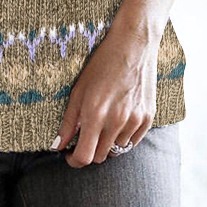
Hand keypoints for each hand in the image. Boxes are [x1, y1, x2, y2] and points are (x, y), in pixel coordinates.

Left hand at [50, 10, 160, 167]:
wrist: (132, 46)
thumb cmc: (101, 64)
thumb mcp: (78, 89)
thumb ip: (68, 121)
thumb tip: (57, 145)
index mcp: (95, 114)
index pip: (84, 156)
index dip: (74, 161)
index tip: (69, 155)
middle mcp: (116, 121)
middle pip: (100, 157)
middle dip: (89, 151)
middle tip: (84, 136)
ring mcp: (134, 121)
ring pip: (117, 150)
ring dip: (106, 143)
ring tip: (102, 123)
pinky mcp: (148, 118)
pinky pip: (133, 142)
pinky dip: (123, 137)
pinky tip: (118, 120)